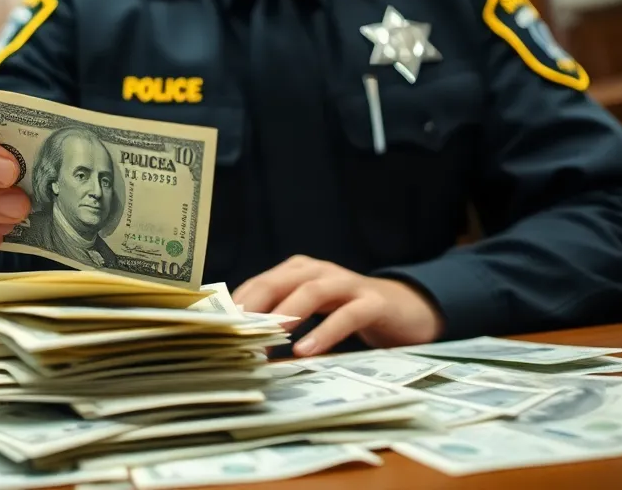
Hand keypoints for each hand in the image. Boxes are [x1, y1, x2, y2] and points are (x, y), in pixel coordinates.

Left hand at [232, 255, 443, 356]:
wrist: (405, 309)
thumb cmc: (347, 312)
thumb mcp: (311, 312)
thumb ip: (280, 318)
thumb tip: (240, 342)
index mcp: (297, 271)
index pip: (258, 283)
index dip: (236, 306)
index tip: (217, 329)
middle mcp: (319, 271)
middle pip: (277, 282)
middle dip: (254, 307)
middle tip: (235, 333)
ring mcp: (347, 283)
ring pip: (311, 291)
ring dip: (287, 313)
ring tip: (269, 339)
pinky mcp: (373, 302)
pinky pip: (347, 314)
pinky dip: (326, 332)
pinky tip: (308, 351)